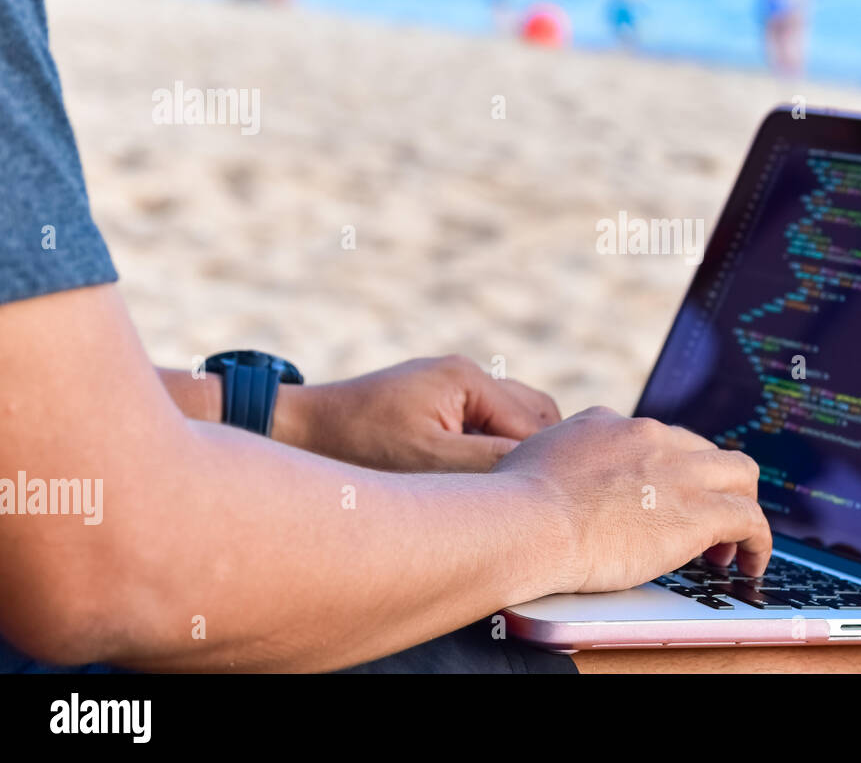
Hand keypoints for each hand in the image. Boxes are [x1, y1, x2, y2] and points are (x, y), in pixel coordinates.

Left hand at [277, 356, 560, 471]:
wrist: (298, 429)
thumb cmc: (357, 445)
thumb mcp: (428, 461)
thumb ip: (490, 461)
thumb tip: (542, 471)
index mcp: (468, 378)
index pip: (535, 424)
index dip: (542, 465)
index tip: (546, 504)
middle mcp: (466, 373)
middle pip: (536, 414)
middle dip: (537, 455)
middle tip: (528, 499)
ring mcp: (452, 385)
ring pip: (514, 418)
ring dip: (515, 452)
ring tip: (499, 492)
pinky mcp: (438, 401)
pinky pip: (486, 423)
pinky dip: (491, 448)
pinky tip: (472, 480)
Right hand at [493, 406, 771, 593]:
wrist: (529, 521)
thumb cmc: (512, 504)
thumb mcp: (529, 459)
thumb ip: (554, 460)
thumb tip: (547, 475)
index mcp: (609, 423)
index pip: (654, 439)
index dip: (663, 472)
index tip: (658, 500)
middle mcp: (651, 437)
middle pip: (703, 450)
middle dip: (706, 484)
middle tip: (697, 522)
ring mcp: (680, 470)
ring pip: (740, 473)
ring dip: (740, 505)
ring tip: (729, 545)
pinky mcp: (700, 511)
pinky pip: (751, 518)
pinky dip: (758, 540)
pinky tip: (750, 563)